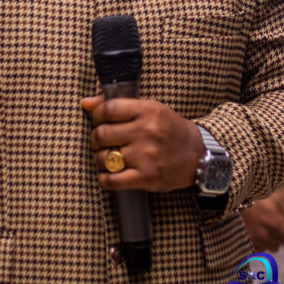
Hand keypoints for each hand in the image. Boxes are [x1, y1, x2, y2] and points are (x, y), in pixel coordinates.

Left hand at [82, 94, 203, 192]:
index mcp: (148, 111)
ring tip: (109, 158)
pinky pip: (112, 180)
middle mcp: (147, 131)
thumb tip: (85, 104)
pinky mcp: (147, 177)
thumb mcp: (150, 109)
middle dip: (97, 139)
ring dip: (100, 159)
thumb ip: (117, 104)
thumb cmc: (169, 130)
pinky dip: (105, 179)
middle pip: (102, 134)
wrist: (198, 155)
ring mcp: (147, 155)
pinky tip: (109, 175)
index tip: (100, 120)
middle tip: (103, 142)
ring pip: (104, 157)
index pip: (108, 109)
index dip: (97, 115)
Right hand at [240, 189, 283, 251]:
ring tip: (270, 232)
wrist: (232, 201)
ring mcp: (256, 241)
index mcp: (276, 225)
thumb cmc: (255, 198)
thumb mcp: (275, 202)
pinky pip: (259, 250)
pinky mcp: (246, 243)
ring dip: (274, 242)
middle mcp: (267, 235)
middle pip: (283, 245)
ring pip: (271, 248)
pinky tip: (260, 236)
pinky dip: (262, 245)